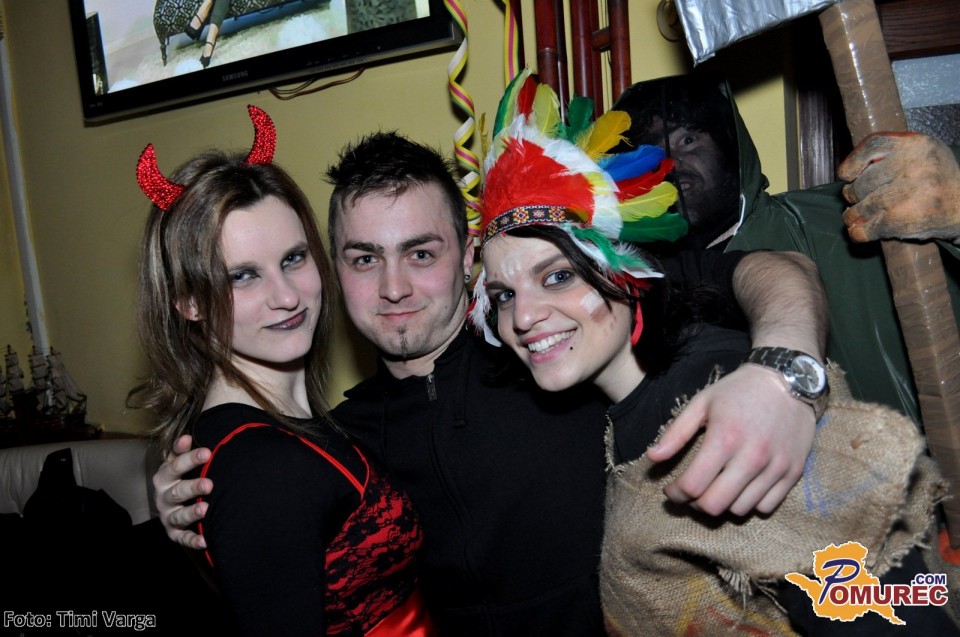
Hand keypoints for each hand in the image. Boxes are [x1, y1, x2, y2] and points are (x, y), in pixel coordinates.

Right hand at [152, 434, 212, 549]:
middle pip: (177, 492)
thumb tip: (187, 437)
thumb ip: (181, 451)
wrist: (173, 503)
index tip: (208, 452)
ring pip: (178, 516)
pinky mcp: (174, 533)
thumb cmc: (179, 478)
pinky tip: (205, 541)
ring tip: (206, 509)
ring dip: (191, 513)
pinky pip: (182, 538)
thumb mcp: (177, 463)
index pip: (175, 466)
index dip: (190, 459)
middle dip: (193, 487)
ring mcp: (168, 516)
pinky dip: (192, 540)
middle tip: (209, 484)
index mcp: (164, 477)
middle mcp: (163, 497)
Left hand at [645, 365, 815, 516]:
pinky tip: (741, 487)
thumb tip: (653, 457)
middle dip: (695, 504)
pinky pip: (767, 507)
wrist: (790, 380)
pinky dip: (750, 503)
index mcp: (725, 438)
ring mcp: (776, 467)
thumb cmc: (739, 391)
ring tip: (715, 488)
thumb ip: (675, 433)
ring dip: (722, 504)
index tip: (671, 489)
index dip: (675, 493)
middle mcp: (752, 457)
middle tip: (691, 493)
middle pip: (715, 506)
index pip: (693, 486)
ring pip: (740, 510)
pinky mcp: (793, 473)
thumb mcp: (702, 403)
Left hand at [838, 131, 959, 242]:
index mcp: (917, 144)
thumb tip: (846, 172)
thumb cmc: (935, 181)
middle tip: (859, 199)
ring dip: (853, 214)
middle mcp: (914, 166)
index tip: (846, 174)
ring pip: (861, 205)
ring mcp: (909, 194)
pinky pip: (865, 228)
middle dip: (854, 193)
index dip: (853, 161)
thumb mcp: (921, 155)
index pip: (873, 145)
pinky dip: (857, 232)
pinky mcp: (903, 220)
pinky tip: (860, 230)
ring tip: (857, 215)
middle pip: (863, 180)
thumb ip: (890, 154)